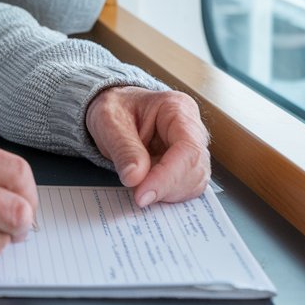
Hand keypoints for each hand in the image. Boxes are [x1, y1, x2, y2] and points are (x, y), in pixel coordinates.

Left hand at [85, 86, 209, 207]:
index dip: (168, 176)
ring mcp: (192, 150)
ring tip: (138, 185)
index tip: (142, 195)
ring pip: (194, 184)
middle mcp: (193, 129)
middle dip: (166, 188)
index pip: (187, 149)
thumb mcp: (108, 120)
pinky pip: (185, 189)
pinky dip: (166, 194)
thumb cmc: (115, 108)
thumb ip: (123, 148)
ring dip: (166, 193)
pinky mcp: (186, 167)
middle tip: (137, 194)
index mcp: (178, 109)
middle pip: (195, 169)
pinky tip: (147, 188)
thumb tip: (135, 178)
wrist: (114, 111)